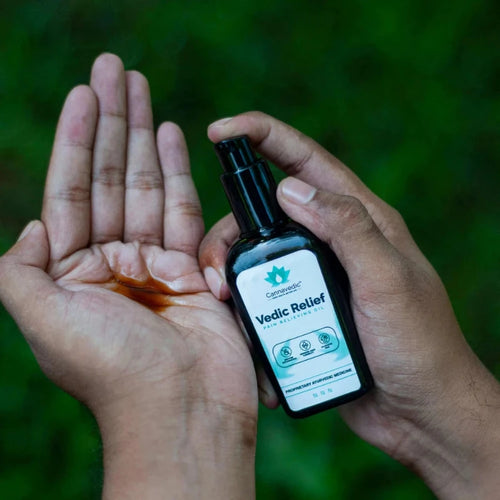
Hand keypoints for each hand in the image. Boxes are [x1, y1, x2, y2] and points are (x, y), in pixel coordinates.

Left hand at [0, 55, 256, 498]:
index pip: (69, 191)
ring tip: (140, 87)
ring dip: (143, 134)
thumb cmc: (113, 369)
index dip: (74, 139)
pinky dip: (177, 172)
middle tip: (116, 70)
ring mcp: (153, 262)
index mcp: (70, 273)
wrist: (182, 407)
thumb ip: (21, 270)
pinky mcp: (192, 267)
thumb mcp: (43, 320)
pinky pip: (183, 210)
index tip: (84, 93)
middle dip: (112, 122)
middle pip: (108, 177)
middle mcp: (110, 262)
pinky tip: (171, 136)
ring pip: (146, 184)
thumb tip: (33, 225)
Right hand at [200, 112, 499, 498]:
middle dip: (229, 233)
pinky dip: (246, 312)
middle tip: (213, 273)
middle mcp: (332, 243)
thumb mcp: (388, 281)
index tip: (221, 130)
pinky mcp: (302, 311)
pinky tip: (245, 337)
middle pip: (265, 216)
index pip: (306, 162)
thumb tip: (290, 188)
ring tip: (225, 307)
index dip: (263, 137)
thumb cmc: (419, 346)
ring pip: (256, 258)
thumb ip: (346, 228)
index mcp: (360, 220)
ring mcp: (314, 278)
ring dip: (232, 278)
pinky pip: (262, 299)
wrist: (422, 413)